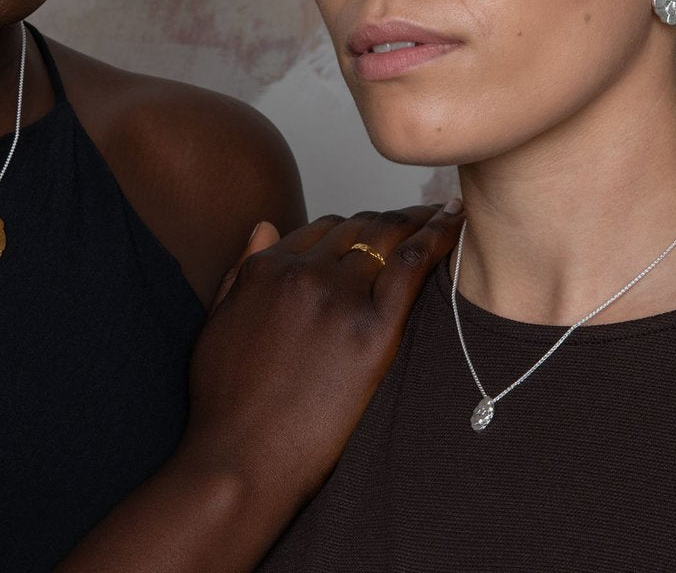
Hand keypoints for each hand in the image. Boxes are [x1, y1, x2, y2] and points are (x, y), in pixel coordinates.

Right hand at [183, 201, 464, 509]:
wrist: (239, 462)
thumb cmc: (224, 404)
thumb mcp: (218, 322)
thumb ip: (242, 269)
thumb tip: (266, 225)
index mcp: (267, 268)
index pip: (324, 228)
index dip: (357, 226)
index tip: (381, 229)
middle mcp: (303, 272)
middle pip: (360, 228)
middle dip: (392, 219)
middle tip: (422, 217)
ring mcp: (338, 298)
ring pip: (388, 236)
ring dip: (420, 219)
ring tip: (444, 214)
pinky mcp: (372, 330)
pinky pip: (414, 265)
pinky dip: (439, 236)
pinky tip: (456, 224)